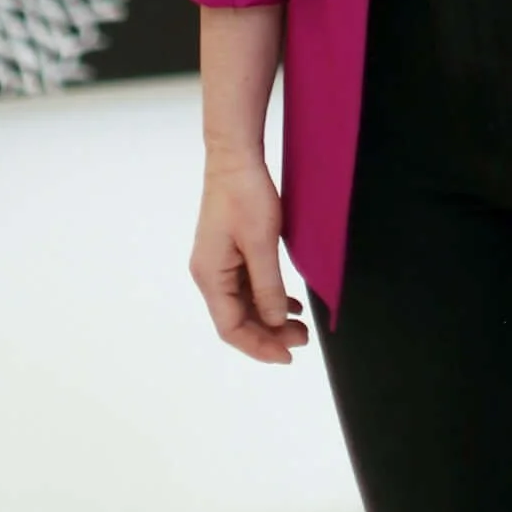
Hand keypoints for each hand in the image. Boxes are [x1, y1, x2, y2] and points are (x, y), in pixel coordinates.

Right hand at [189, 150, 309, 362]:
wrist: (235, 156)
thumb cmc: (245, 195)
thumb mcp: (261, 243)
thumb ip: (267, 286)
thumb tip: (275, 322)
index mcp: (210, 276)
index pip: (231, 328)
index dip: (259, 346)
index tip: (288, 355)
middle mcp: (209, 274)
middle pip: (237, 319)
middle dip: (269, 334)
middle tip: (303, 340)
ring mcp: (218, 263)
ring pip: (243, 305)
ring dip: (270, 318)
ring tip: (300, 327)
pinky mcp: (229, 252)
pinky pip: (246, 286)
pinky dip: (267, 298)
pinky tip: (289, 304)